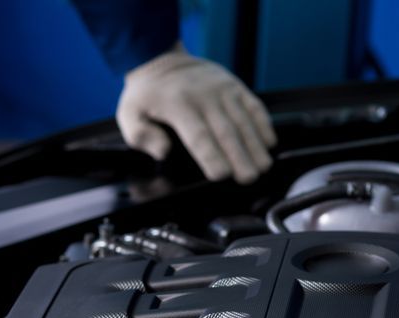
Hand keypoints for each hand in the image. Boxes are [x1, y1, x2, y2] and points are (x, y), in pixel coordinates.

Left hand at [117, 44, 276, 183]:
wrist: (161, 59)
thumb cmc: (145, 95)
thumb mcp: (129, 114)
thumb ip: (141, 136)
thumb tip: (163, 151)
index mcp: (177, 105)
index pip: (198, 136)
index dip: (211, 156)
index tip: (221, 175)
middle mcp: (204, 96)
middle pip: (226, 131)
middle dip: (239, 157)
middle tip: (249, 178)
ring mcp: (222, 89)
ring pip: (243, 120)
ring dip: (255, 145)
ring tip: (263, 167)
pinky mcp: (234, 86)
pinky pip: (253, 105)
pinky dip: (263, 124)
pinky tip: (269, 143)